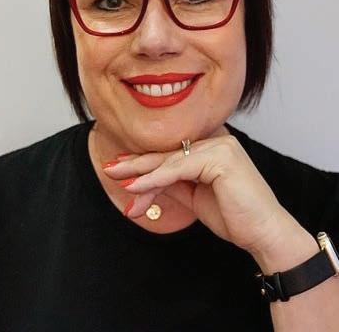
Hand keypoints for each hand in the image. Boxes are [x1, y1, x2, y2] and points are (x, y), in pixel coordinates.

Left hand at [103, 134, 299, 256]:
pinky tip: (136, 186)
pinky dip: (155, 179)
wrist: (264, 233)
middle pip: (167, 153)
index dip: (144, 161)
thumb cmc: (234, 215)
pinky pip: (179, 168)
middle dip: (136, 163)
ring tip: (118, 181)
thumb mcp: (194, 196)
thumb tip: (143, 181)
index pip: (171, 153)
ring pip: (170, 161)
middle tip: (110, 169)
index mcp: (211, 146)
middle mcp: (216, 141)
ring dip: (142, 175)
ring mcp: (219, 146)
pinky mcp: (221, 157)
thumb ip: (172, 183)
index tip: (121, 168)